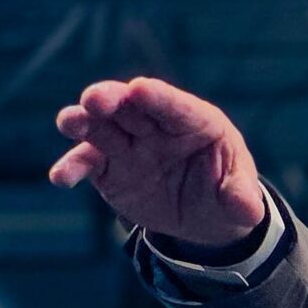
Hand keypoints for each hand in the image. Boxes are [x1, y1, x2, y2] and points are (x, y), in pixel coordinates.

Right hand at [49, 77, 264, 245]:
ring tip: (69, 123)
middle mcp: (155, 125)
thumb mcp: (240, 199)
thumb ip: (241, 200)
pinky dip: (72, 167)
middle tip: (95, 99)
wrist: (204, 218)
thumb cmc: (225, 192)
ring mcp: (128, 144)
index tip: (139, 90)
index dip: (157, 98)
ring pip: (101, 126)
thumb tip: (247, 210)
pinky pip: (87, 163)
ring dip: (82, 122)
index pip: (174, 105)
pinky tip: (61, 178)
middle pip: (129, 106)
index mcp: (194, 120)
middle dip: (111, 99)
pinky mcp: (108, 167)